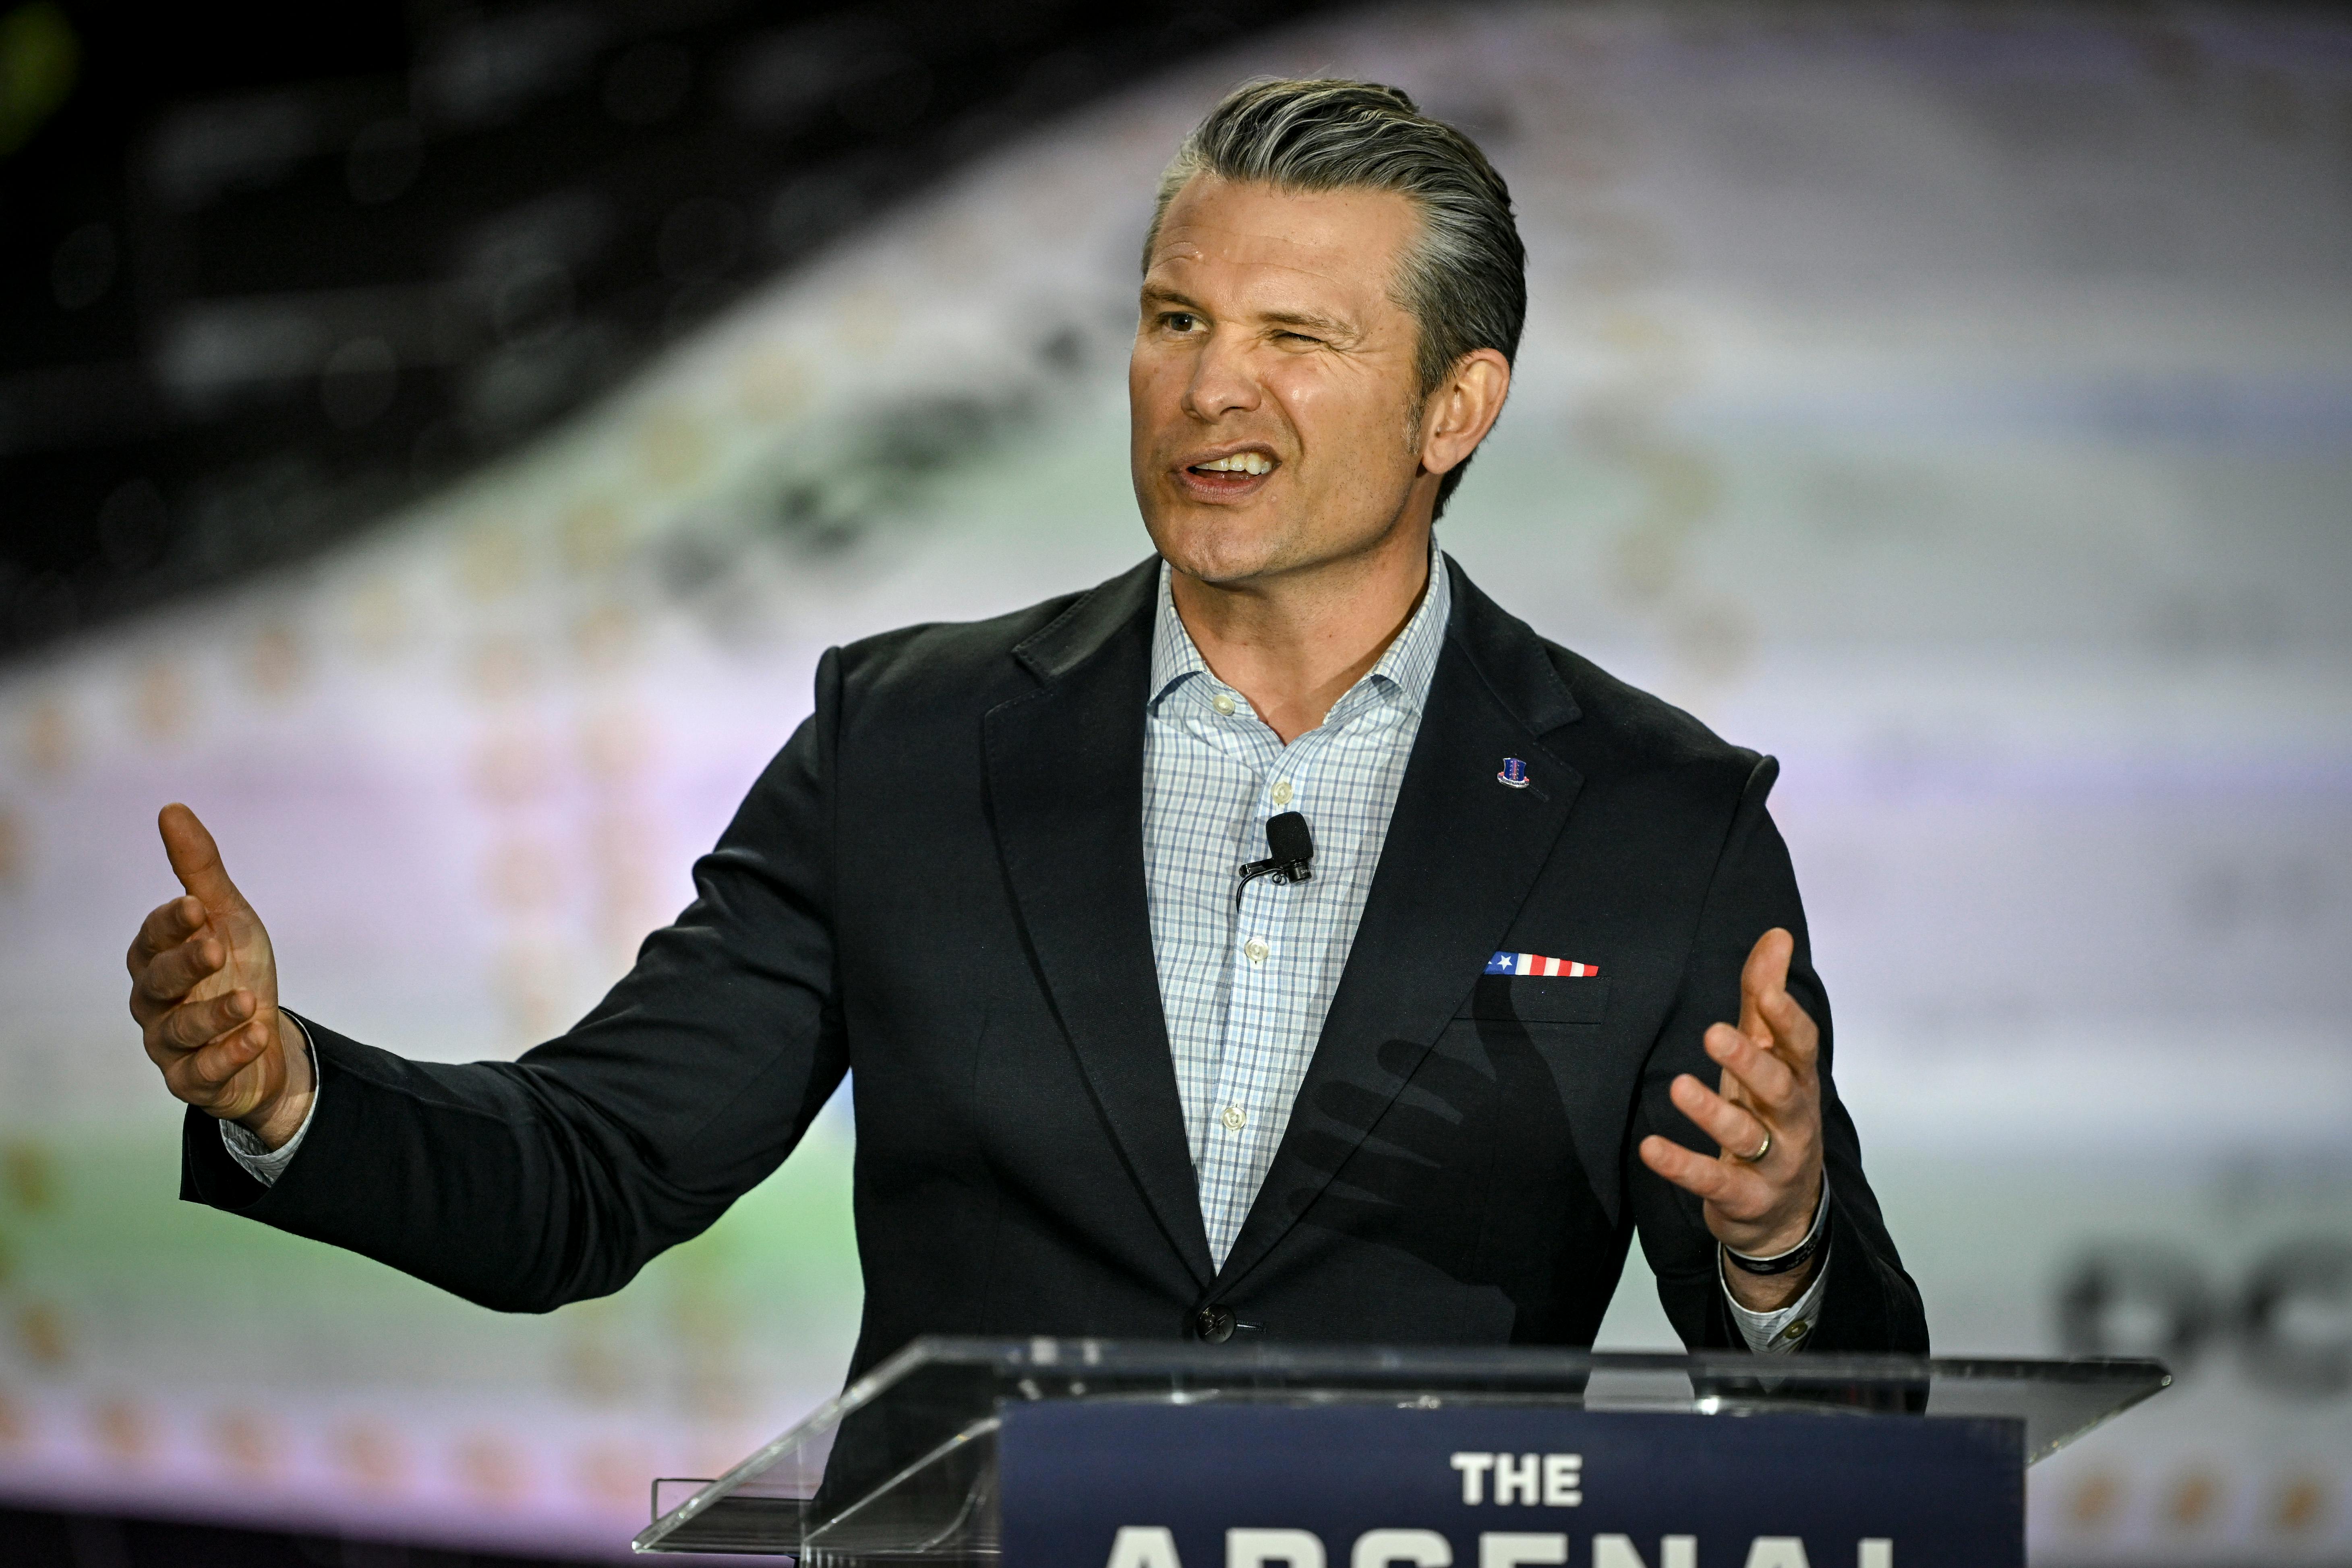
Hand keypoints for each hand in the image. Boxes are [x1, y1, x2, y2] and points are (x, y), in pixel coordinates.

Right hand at [126, 804, 311, 1149]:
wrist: (263, 1039)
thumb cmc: (236, 970)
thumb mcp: (228, 917)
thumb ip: (200, 871)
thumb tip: (171, 808)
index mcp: (155, 959)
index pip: (153, 938)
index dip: (172, 923)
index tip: (196, 906)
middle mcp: (153, 1002)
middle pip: (159, 983)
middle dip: (186, 965)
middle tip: (217, 948)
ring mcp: (169, 1045)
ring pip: (180, 1030)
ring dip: (214, 1015)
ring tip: (250, 1002)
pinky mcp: (193, 1081)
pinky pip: (205, 1072)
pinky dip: (230, 1055)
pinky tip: (256, 1037)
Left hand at [1637, 928, 1824, 1311]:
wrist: (1787, 1212)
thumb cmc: (1771, 1116)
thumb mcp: (1767, 1057)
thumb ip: (1766, 998)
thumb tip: (1776, 935)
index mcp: (1799, 1081)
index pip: (1801, 1046)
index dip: (1787, 1018)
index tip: (1766, 990)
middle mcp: (1793, 1120)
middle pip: (1779, 1088)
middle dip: (1750, 1061)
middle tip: (1713, 1033)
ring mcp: (1774, 1163)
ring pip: (1747, 1136)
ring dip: (1713, 1112)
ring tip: (1678, 1087)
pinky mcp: (1745, 1198)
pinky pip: (1714, 1181)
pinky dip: (1682, 1165)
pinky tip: (1650, 1147)